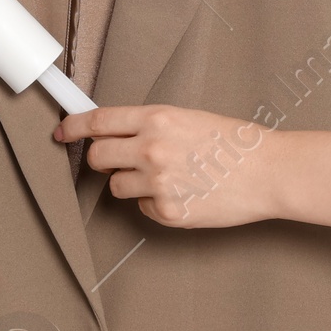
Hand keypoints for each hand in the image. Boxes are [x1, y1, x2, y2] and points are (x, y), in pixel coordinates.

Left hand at [54, 104, 278, 227]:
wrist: (268, 172)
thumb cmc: (236, 144)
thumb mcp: (190, 118)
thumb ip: (152, 126)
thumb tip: (118, 135)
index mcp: (158, 119)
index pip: (98, 121)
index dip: (73, 128)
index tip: (62, 132)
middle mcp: (152, 149)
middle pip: (98, 157)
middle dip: (101, 160)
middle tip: (116, 161)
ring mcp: (157, 183)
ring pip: (116, 187)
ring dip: (131, 183)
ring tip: (166, 178)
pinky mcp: (167, 212)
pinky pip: (142, 208)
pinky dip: (155, 203)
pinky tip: (183, 194)